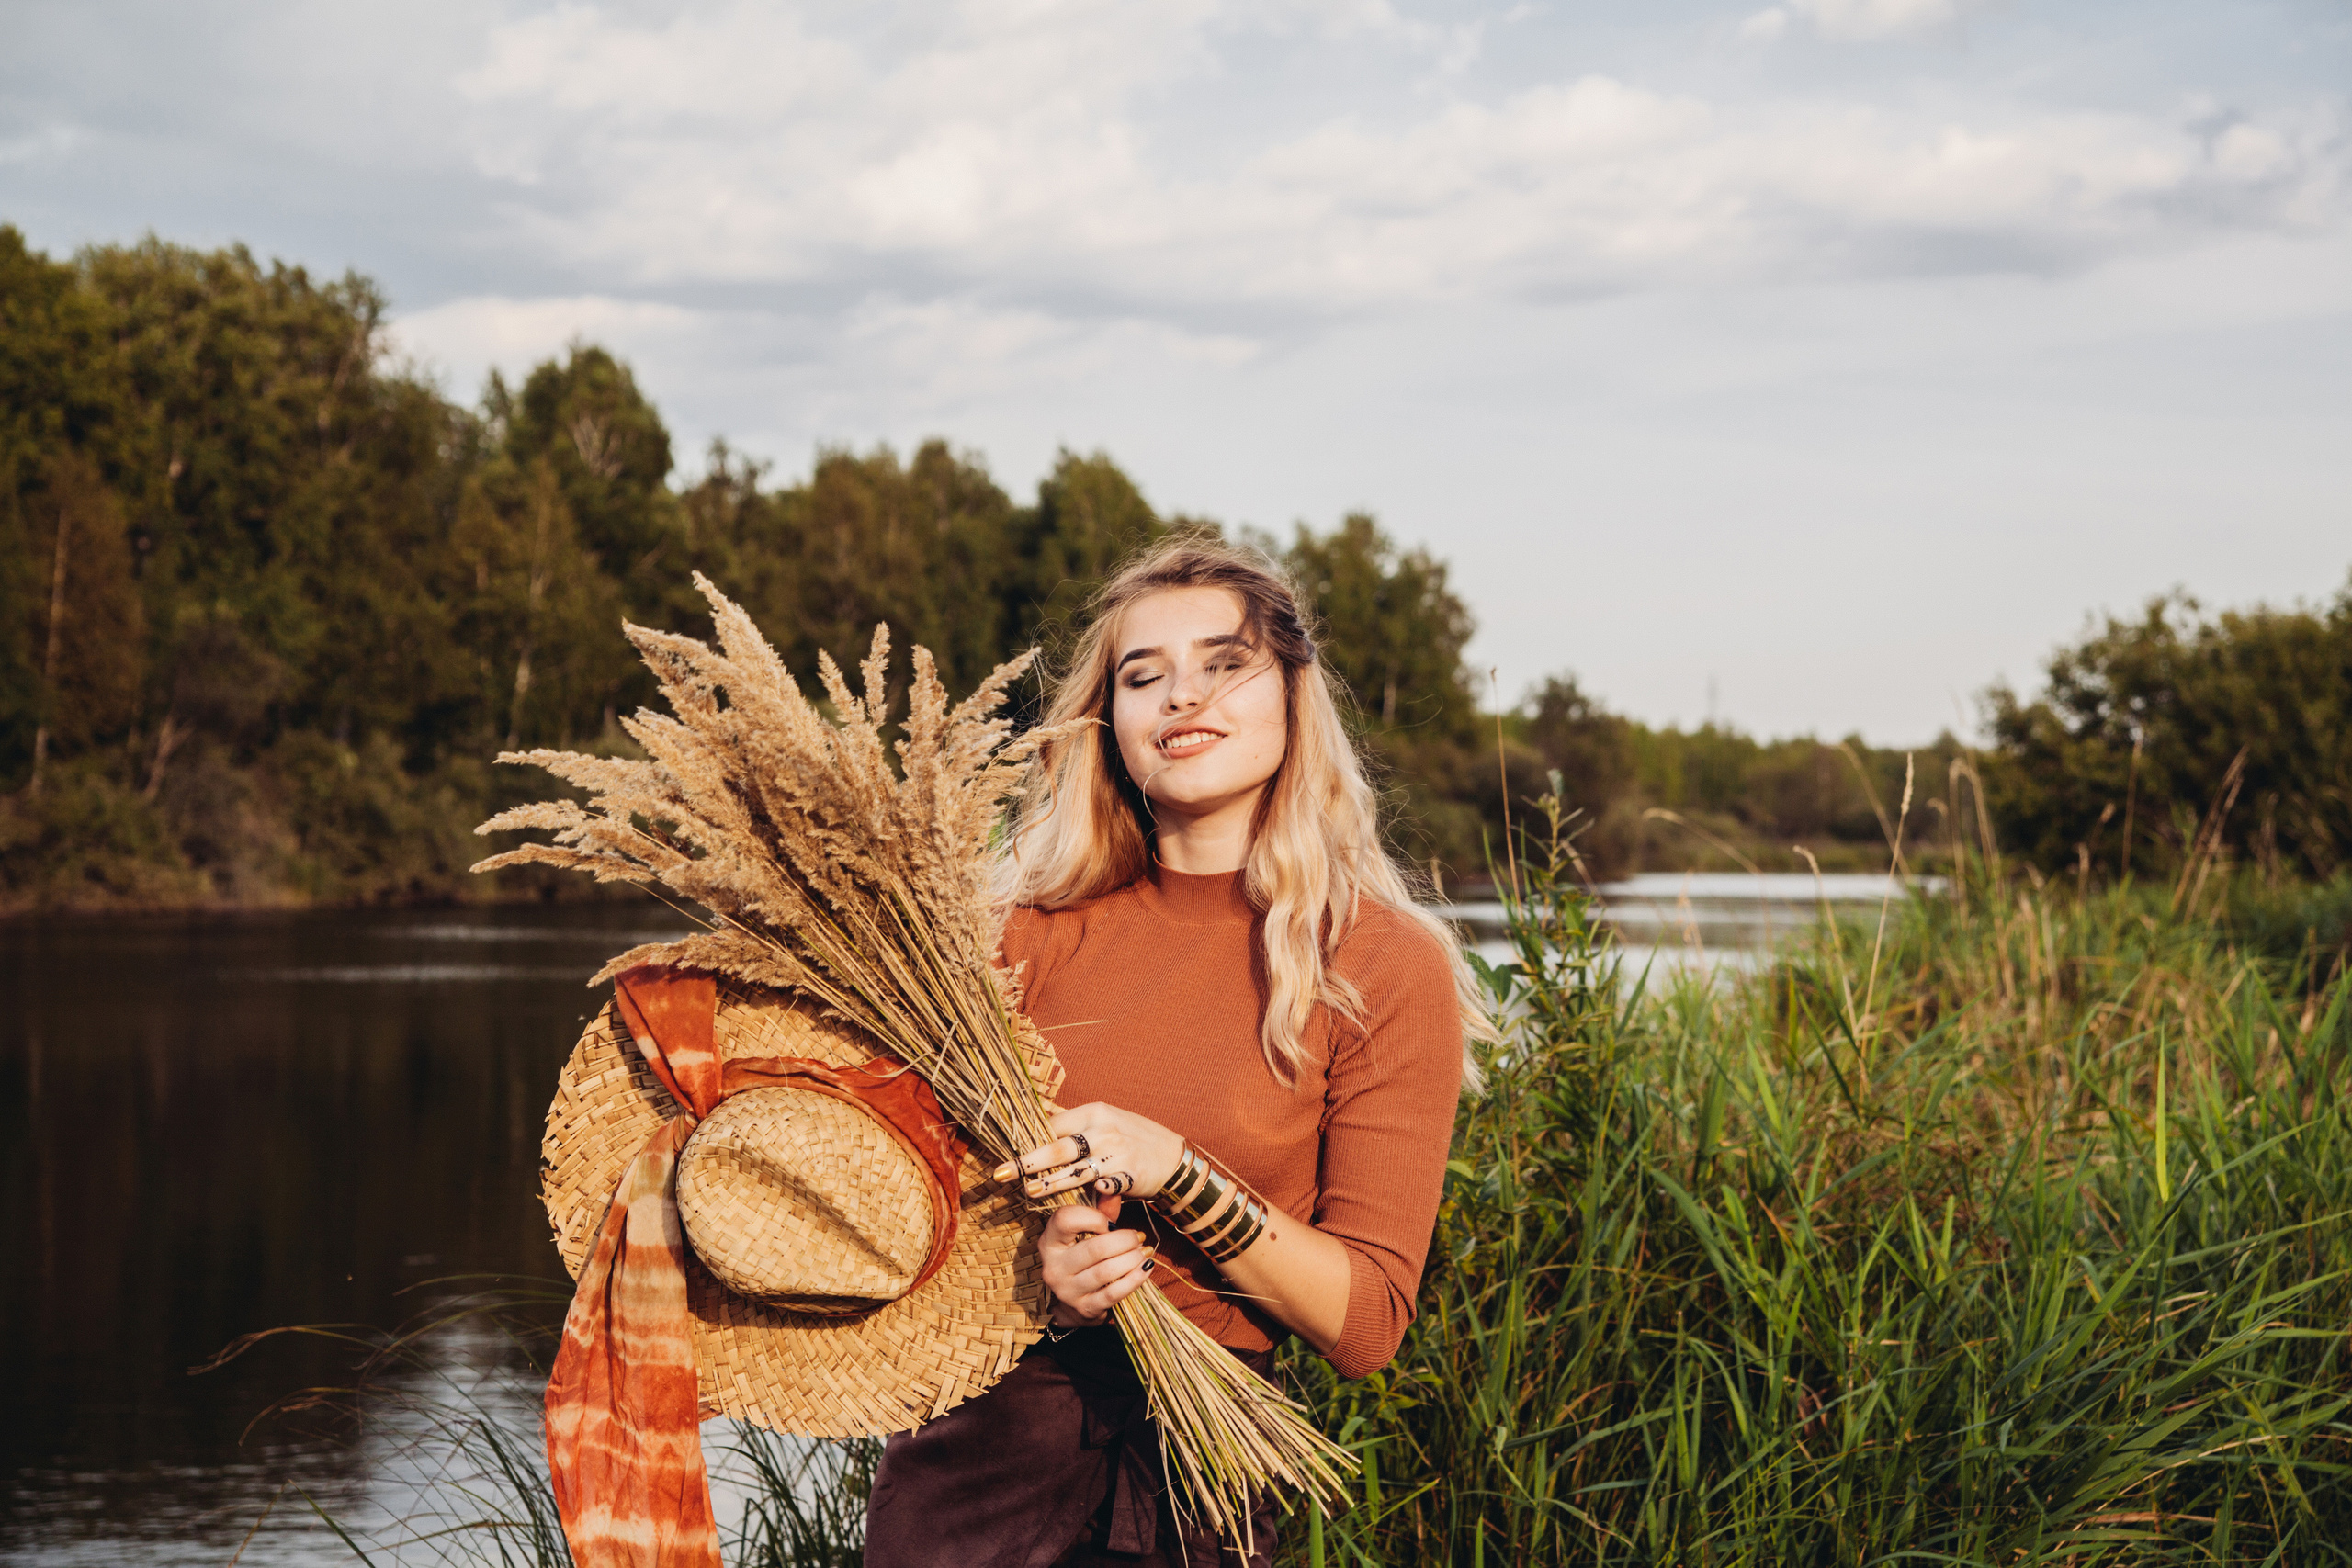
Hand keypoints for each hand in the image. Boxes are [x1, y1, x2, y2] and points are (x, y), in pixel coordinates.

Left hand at [993, 1103, 1185, 1202]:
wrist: (1173, 1156)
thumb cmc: (1133, 1138)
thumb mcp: (1105, 1122)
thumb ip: (1076, 1126)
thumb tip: (1038, 1125)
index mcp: (1093, 1113)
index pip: (1052, 1126)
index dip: (1027, 1140)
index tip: (1004, 1152)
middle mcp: (1103, 1130)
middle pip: (1058, 1147)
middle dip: (1027, 1162)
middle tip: (1002, 1173)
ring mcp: (1117, 1153)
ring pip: (1077, 1171)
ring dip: (1051, 1183)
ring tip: (1028, 1191)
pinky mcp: (1130, 1174)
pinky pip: (1107, 1187)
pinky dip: (1096, 1193)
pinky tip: (1084, 1198)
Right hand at [1037, 1197, 1154, 1324]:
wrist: (1075, 1304)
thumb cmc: (1083, 1259)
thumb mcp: (1085, 1235)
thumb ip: (1100, 1213)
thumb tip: (1112, 1189)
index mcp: (1049, 1242)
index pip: (1065, 1220)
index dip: (1093, 1217)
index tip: (1109, 1223)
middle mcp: (1053, 1268)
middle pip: (1095, 1248)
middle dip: (1125, 1240)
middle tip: (1138, 1237)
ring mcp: (1067, 1291)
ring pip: (1106, 1272)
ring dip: (1132, 1259)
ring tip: (1144, 1252)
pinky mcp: (1085, 1308)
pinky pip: (1115, 1293)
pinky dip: (1135, 1278)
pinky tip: (1145, 1268)